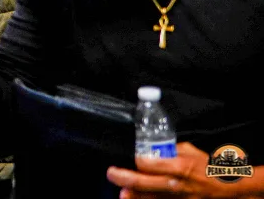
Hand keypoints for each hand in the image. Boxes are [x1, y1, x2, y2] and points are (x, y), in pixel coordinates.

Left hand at [107, 142, 242, 197]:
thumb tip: (155, 148)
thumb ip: (171, 150)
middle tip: (112, 173)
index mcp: (178, 167)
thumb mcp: (192, 152)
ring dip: (132, 196)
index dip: (136, 159)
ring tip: (123, 193)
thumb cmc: (210, 168)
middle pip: (141, 183)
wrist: (230, 189)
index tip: (131, 157)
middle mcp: (175, 185)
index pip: (147, 163)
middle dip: (122, 178)